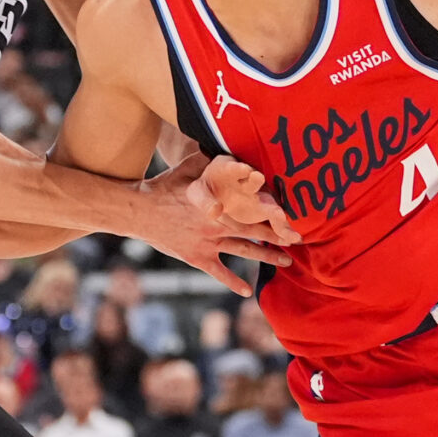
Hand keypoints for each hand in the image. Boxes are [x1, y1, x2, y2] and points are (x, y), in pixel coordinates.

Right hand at [137, 154, 299, 297]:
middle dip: (278, 235)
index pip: (253, 207)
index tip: (291, 214)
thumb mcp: (186, 168)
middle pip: (255, 231)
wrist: (139, 212)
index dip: (273, 211)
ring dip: (266, 257)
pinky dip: (233, 282)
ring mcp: (208, 243)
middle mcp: (218, 224)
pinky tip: (247, 292)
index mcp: (220, 204)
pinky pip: (219, 272)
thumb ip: (207, 159)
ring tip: (286, 262)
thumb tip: (223, 144)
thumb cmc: (162, 187)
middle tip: (298, 239)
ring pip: (244, 251)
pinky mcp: (196, 257)